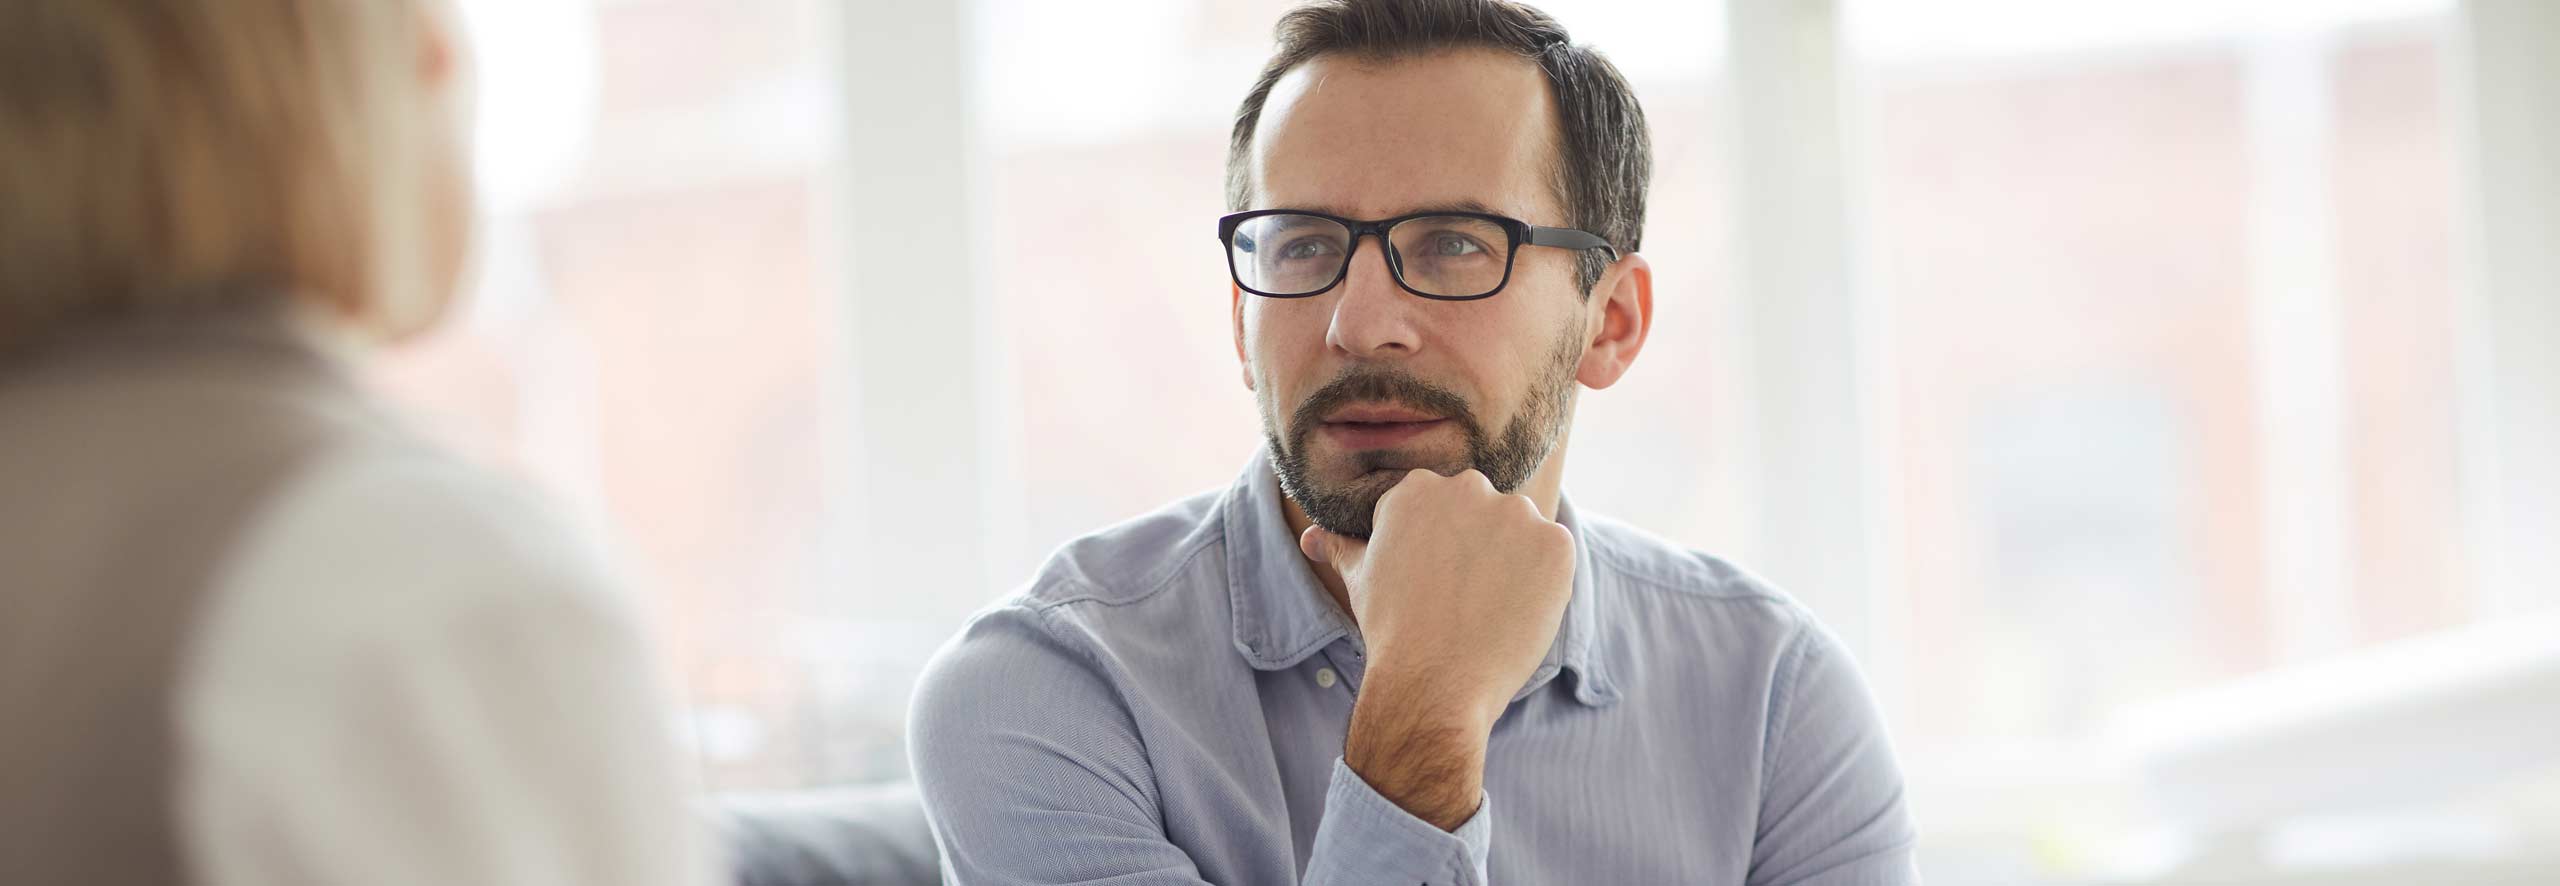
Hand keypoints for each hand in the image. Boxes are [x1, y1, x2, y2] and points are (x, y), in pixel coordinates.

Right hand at [1299, 468, 1575, 827]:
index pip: (1443, 506)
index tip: (1437, 580)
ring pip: (1522, 531)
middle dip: (1478, 546)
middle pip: (1484, 510)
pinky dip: (1544, 581)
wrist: (1435, 682)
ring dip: (1514, 561)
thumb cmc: (1392, 630)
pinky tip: (1517, 611)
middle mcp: (1468, 487)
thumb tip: (1312, 536)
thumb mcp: (1361, 580)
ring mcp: (1516, 513)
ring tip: (1490, 607)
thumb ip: (1342, 547)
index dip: (1442, 547)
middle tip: (1463, 596)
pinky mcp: (1555, 544)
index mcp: (1417, 488)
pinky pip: (1555, 554)